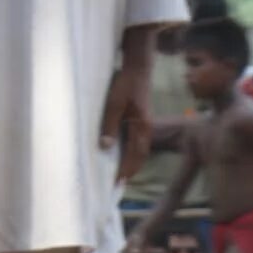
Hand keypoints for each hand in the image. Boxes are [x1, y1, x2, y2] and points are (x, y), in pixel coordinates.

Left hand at [101, 63, 152, 183]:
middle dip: (131, 171)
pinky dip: (132, 153)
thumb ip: (110, 125)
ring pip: (141, 151)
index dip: (126, 170)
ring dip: (132, 163)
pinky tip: (124, 154)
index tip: (117, 182)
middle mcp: (146, 130)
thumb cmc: (126, 84)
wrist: (138, 69)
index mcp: (141, 128)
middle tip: (119, 183)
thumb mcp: (114, 104)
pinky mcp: (142, 121)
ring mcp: (146, 126)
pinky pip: (139, 143)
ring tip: (122, 173)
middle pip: (141, 157)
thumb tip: (106, 147)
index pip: (135, 155)